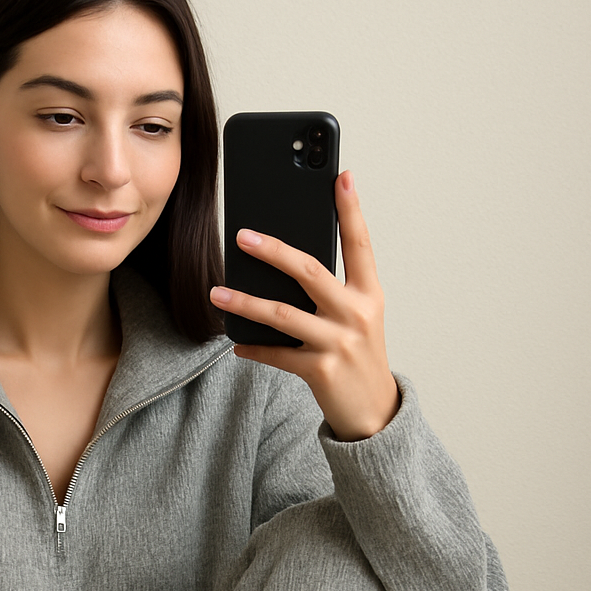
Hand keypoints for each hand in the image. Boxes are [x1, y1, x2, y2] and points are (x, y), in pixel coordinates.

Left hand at [210, 170, 399, 441]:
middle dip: (273, 251)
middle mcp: (357, 314)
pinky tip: (235, 342)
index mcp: (369, 294)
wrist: (374, 415)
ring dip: (244, 303)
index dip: (350, 209)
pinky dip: (254, 348)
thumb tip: (284, 261)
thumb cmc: (358, 357)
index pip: (360, 244)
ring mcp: (339, 343)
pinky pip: (277, 355)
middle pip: (310, 272)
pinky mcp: (321, 372)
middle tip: (242, 235)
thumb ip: (332, 290)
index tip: (340, 175)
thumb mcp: (356, 318)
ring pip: (283, 314)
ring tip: (216, 292)